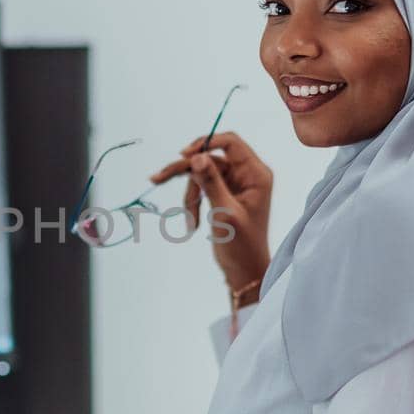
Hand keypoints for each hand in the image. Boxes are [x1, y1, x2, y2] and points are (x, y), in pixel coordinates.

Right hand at [150, 131, 272, 293]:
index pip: (230, 143)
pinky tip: (192, 222)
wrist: (244, 270)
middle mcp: (246, 174)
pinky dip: (192, 201)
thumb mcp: (225, 212)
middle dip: (186, 170)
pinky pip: (201, 187)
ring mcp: (234, 183)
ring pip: (201, 173)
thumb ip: (211, 182)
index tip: (184, 156)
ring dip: (190, 194)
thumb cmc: (242, 245)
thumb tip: (197, 156)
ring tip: (189, 219)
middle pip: (210, 158)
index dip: (205, 144)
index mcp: (256, 174)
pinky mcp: (223, 193)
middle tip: (157, 178)